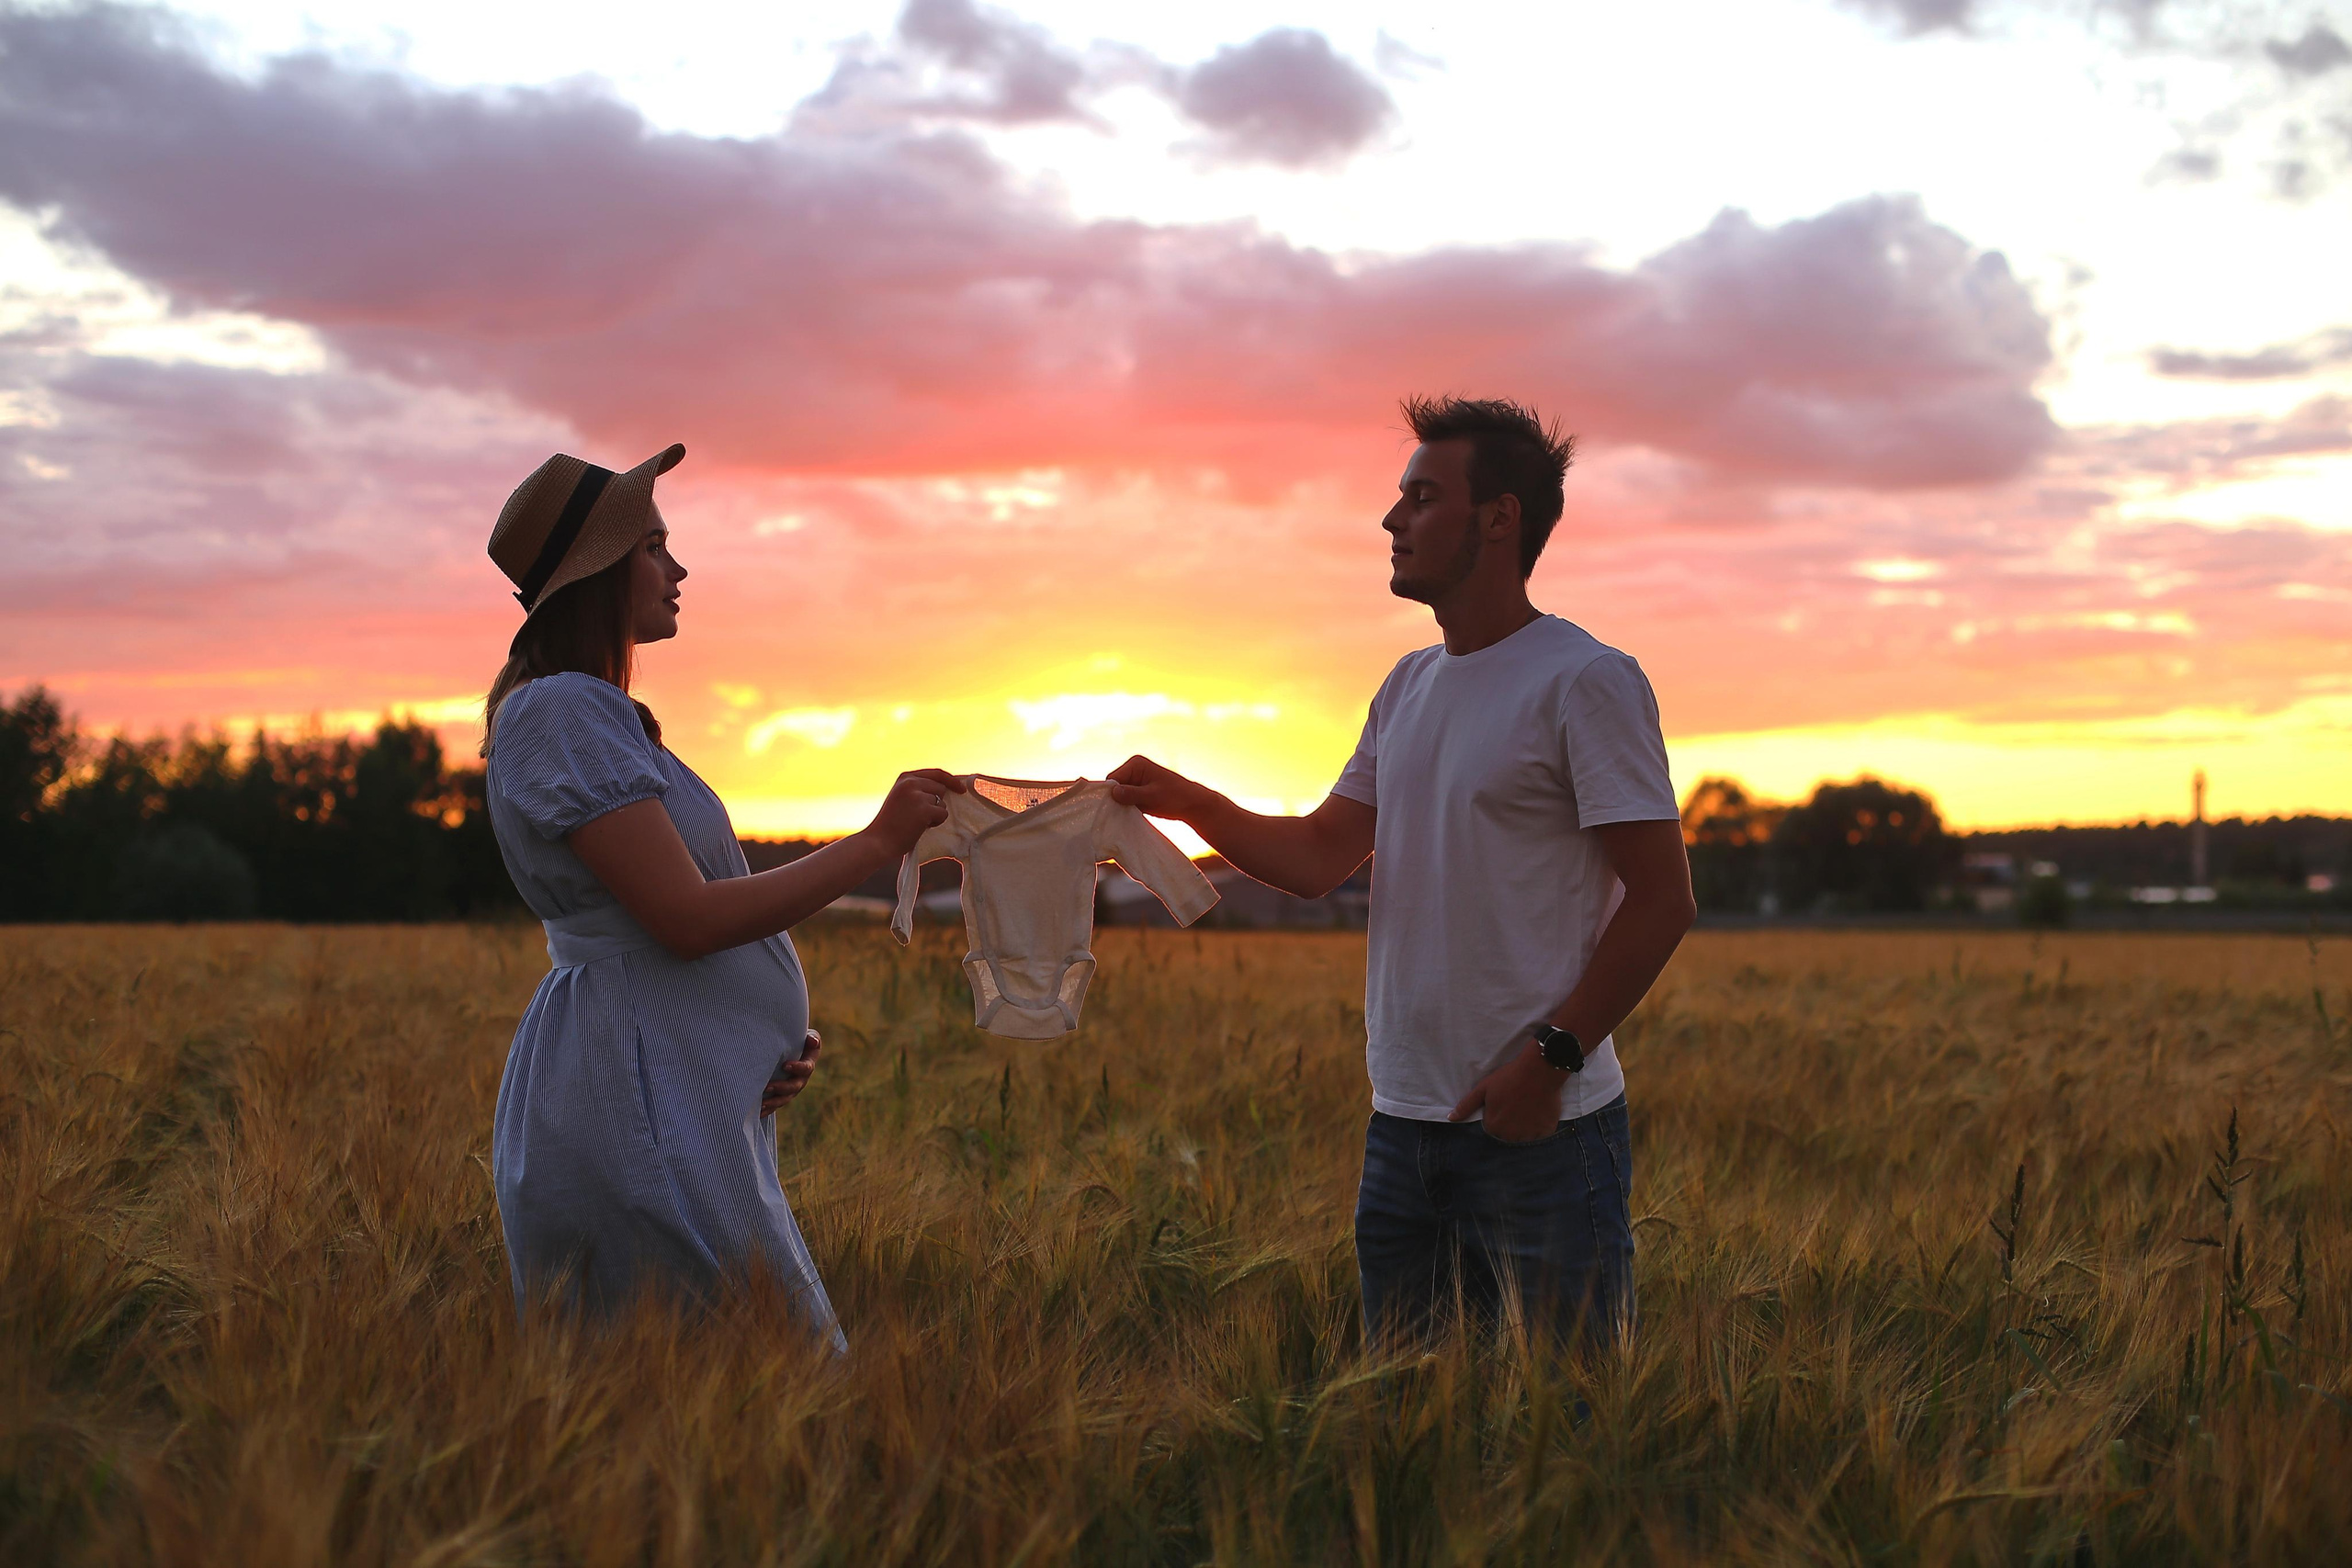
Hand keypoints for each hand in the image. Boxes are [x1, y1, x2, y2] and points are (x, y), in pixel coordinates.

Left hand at [761, 1029, 821, 1115]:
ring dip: (773, 1102)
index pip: (806, 1068)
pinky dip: (767, 1109)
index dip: (797, 1067)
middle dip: (781, 1087)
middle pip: (794, 1086)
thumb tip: (812, 1041)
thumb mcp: (808, 1037)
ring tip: (761, 1103)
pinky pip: (776, 1105)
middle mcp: (801, 1079)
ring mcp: (792, 1089)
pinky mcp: (782, 1095)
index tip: (785, 1065)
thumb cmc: (797, 1040)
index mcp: (808, 1064)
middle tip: (767, 1086)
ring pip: (784, 1099)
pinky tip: (757, 1112)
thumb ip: (811, 1038)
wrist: (790, 1050)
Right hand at [865, 769, 963, 855]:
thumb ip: (918, 790)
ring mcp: (917, 795)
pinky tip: (920, 827)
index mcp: (905, 778)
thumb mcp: (901, 798)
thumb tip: (945, 790)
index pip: (935, 773)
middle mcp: (911, 782)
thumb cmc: (890, 824)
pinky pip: (942, 813)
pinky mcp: (924, 809)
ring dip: (934, 814)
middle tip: (923, 816)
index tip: (961, 788)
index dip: (950, 780)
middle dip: (937, 803)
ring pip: (942, 803)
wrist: (878, 841)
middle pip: (941, 788)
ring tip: (916, 822)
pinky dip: (936, 822)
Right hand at [1108, 755, 1211, 821]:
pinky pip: (1125, 800)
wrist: (1192, 804)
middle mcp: (1133, 769)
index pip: (1113, 779)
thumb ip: (1132, 794)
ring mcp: (1136, 781)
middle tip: (1122, 813)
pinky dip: (1127, 808)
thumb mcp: (1152, 796)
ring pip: (1118, 795)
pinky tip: (1131, 815)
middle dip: (1117, 800)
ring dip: (1122, 805)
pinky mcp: (1138, 791)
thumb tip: (1113, 792)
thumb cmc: (1175, 797)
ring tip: (1129, 814)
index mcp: (1136, 764)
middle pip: (1114, 787)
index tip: (1114, 808)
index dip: (1111, 794)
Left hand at [1447, 1042, 1564, 1142]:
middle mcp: (1510, 1135)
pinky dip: (1540, 1125)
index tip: (1503, 1101)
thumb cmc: (1508, 1078)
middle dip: (1510, 1122)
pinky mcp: (1545, 1131)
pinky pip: (1540, 1134)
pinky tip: (1538, 1110)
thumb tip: (1450, 1118)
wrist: (1538, 1070)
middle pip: (1507, 1134)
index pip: (1492, 1127)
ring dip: (1525, 1125)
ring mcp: (1529, 1134)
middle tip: (1516, 1102)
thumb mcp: (1483, 1089)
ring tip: (1528, 1105)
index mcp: (1494, 1127)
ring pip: (1524, 1135)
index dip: (1497, 1113)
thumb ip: (1466, 1106)